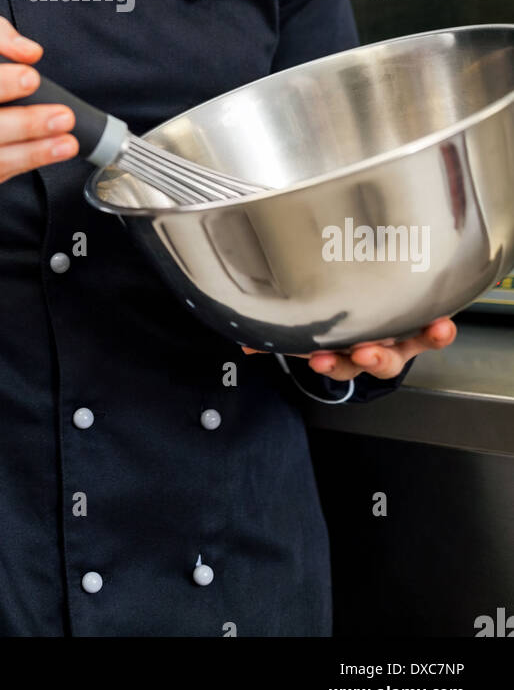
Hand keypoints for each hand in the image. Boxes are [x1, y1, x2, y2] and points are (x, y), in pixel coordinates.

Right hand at [240, 315, 456, 381]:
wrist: (373, 333)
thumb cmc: (341, 335)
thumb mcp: (313, 340)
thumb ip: (280, 343)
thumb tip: (244, 342)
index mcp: (349, 355)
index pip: (340, 364)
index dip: (331, 364)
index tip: (320, 358)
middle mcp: (375, 350)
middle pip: (374, 361)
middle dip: (368, 357)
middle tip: (360, 351)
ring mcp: (398, 339)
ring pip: (405, 349)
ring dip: (414, 343)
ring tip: (422, 336)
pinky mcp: (417, 327)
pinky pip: (431, 334)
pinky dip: (438, 333)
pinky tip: (445, 325)